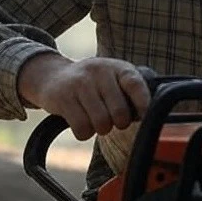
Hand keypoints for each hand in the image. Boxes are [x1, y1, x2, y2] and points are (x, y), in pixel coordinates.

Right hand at [17, 53, 150, 140]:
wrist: (53, 75)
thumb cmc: (93, 83)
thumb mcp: (113, 78)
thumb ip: (130, 92)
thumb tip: (149, 116)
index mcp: (117, 68)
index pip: (136, 85)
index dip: (143, 104)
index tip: (143, 116)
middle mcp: (100, 72)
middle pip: (119, 113)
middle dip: (118, 123)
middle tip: (112, 119)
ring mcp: (80, 84)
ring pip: (101, 124)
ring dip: (100, 129)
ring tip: (95, 119)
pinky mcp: (63, 98)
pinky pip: (82, 129)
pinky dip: (84, 133)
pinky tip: (81, 121)